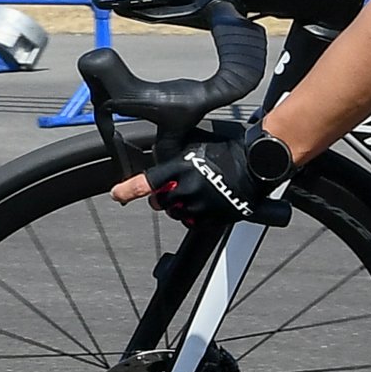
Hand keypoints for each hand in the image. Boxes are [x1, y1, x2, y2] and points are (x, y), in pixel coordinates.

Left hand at [129, 126, 294, 225]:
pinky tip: (204, 204)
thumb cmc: (226, 153)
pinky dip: (194, 216)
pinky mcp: (212, 218)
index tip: (116, 193)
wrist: (254, 167)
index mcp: (180, 168)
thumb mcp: (194, 148)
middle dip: (161, 198)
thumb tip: (157, 169)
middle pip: (159, 203)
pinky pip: (193, 223)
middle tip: (172, 191)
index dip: (128, 189)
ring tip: (193, 195)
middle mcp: (187, 188)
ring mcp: (200, 205)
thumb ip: (173, 161)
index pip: (147, 182)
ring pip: (175, 214)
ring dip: (178, 208)